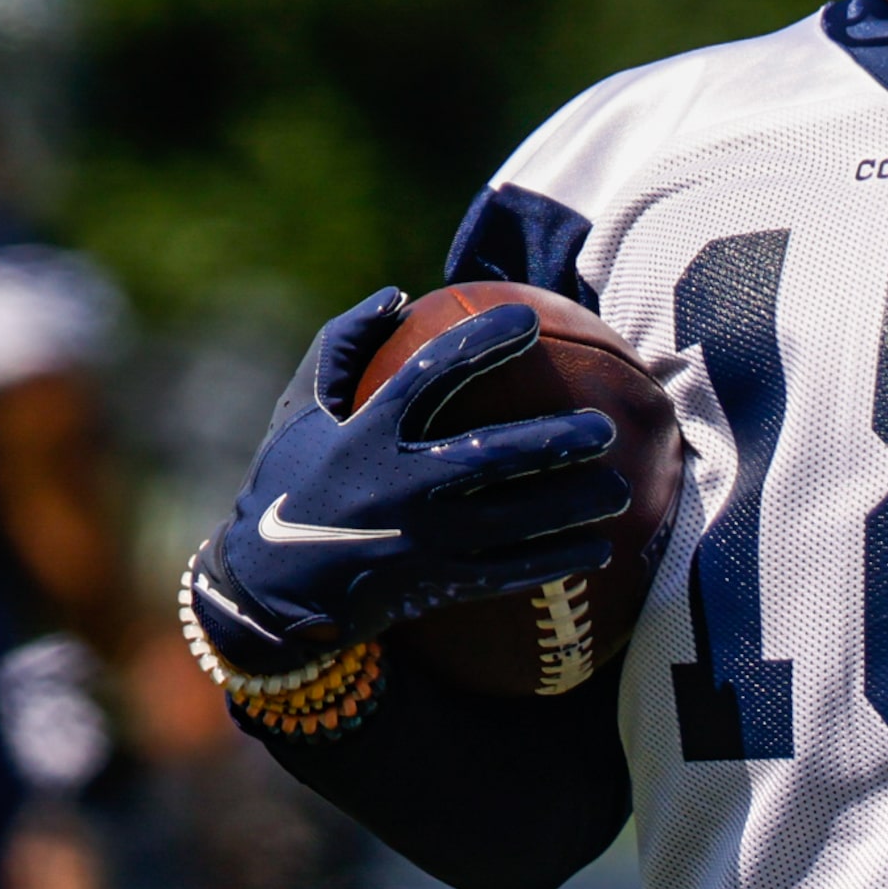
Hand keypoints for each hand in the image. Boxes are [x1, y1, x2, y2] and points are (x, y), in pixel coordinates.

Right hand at [186, 288, 627, 678]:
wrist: (266, 594)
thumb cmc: (291, 483)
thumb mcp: (299, 412)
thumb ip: (342, 347)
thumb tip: (397, 294)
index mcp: (365, 436)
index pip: (429, 377)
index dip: (478, 343)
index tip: (526, 319)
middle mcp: (396, 488)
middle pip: (490, 458)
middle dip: (552, 441)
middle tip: (603, 428)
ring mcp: (418, 543)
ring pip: (513, 523)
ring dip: (573, 507)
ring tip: (622, 490)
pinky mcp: (433, 587)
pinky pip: (509, 574)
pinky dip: (557, 562)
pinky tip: (601, 550)